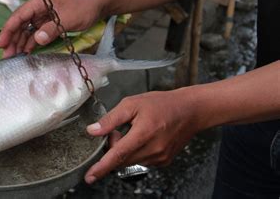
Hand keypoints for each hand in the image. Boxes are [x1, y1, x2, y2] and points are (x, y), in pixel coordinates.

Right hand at [0, 0, 102, 57]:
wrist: (100, 3)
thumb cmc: (84, 6)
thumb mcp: (68, 18)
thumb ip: (51, 28)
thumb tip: (36, 39)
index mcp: (39, 2)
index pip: (18, 17)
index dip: (8, 31)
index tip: (1, 44)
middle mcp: (38, 8)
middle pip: (20, 25)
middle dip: (13, 40)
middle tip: (7, 57)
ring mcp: (44, 16)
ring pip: (27, 31)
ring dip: (21, 43)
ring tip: (14, 58)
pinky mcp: (50, 23)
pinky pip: (37, 34)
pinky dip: (31, 43)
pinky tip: (26, 52)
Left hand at [84, 89, 201, 183]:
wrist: (190, 110)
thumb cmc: (162, 104)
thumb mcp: (132, 104)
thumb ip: (111, 119)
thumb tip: (93, 131)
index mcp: (144, 133)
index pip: (118, 154)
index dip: (102, 166)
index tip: (90, 176)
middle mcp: (153, 149)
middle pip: (122, 159)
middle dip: (114, 147)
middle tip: (119, 130)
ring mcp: (160, 157)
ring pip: (130, 161)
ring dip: (125, 150)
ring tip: (134, 131)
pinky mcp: (163, 161)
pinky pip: (141, 161)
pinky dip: (136, 152)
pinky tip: (143, 138)